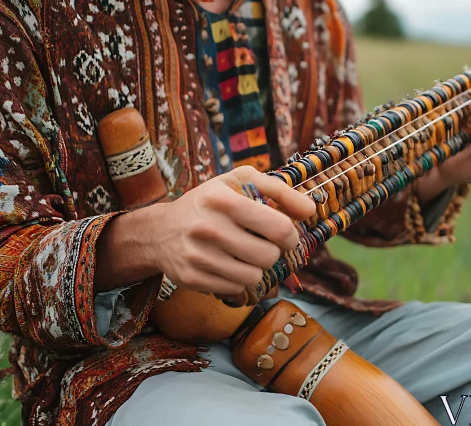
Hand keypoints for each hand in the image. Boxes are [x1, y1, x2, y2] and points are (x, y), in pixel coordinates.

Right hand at [148, 166, 314, 294]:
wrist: (160, 231)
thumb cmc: (209, 202)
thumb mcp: (239, 181)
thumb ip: (278, 190)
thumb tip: (310, 209)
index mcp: (223, 199)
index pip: (278, 227)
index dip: (291, 235)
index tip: (287, 235)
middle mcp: (208, 227)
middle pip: (269, 256)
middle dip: (273, 252)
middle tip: (264, 245)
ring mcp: (198, 255)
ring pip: (255, 276)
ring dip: (257, 268)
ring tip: (246, 255)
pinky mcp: (191, 278)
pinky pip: (236, 288)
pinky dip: (239, 280)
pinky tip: (228, 265)